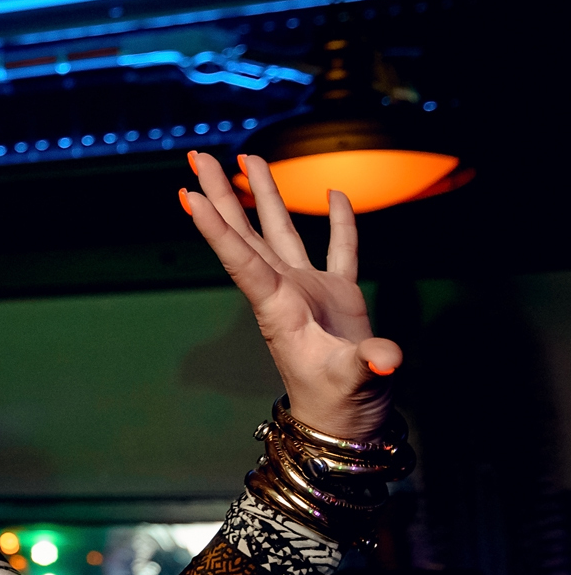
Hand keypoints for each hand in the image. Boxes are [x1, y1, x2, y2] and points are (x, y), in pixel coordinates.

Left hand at [182, 152, 399, 438]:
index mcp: (279, 307)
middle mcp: (285, 290)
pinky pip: (339, 250)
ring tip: (247, 157)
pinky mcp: (340, 295)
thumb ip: (364, 366)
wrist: (346, 418)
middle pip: (247, 232)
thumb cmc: (339, 403)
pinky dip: (340, 222)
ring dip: (265, 195)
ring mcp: (310, 289)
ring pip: (282, 230)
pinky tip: (334, 193)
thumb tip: (385, 360)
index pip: (242, 259)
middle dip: (222, 194)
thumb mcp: (350, 382)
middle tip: (197, 156)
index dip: (216, 228)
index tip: (188, 195)